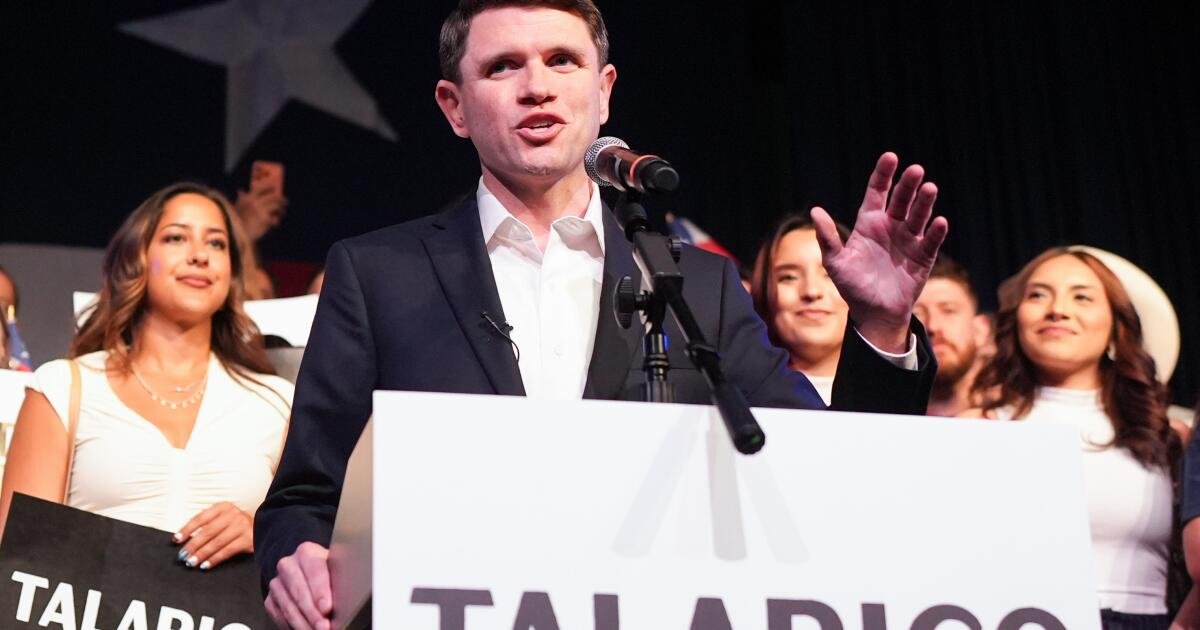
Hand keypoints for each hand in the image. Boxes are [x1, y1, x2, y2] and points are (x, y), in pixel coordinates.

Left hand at [173, 501, 253, 570]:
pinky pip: (227, 551)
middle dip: (193, 545)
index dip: (187, 529)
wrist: (265, 528)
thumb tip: (184, 539)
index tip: (176, 540)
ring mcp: (242, 526)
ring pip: (217, 542)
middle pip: (208, 531)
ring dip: (202, 554)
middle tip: (182, 556)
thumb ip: (208, 524)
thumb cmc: (237, 525)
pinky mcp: (248, 539)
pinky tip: (205, 565)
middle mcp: (233, 514)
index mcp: (224, 507)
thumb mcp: (224, 518)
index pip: (201, 518)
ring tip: (191, 562)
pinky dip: (214, 559)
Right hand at [234, 187, 286, 241]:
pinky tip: (276, 223)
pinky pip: (275, 219)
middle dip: (281, 199)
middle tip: (285, 202)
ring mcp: (261, 211)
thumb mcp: (236, 207)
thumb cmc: (235, 220)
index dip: (270, 186)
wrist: (234, 234)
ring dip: (281, 210)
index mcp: (248, 198)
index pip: (262, 187)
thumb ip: (241, 199)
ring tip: (282, 212)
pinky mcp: (265, 221)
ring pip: (277, 206)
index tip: (275, 187)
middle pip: (274, 197)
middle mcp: (255, 202)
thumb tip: (240, 191)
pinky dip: (276, 221)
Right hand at [265, 542, 332, 629]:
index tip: (327, 607)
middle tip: (324, 626)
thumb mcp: (337, 569)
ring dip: (304, 623)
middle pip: (300, 591)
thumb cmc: (328, 573)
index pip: (314, 571)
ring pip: (289, 607)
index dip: (320, 591)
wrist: (308, 576)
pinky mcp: (270, 600)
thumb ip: (340, 579)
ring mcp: (277, 583)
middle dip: (313, 613)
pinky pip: (280, 616)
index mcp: (307, 553)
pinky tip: (306, 629)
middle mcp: (288, 566)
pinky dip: (294, 626)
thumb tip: (348, 598)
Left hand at [811, 152, 946, 351]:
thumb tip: (815, 211)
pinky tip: (940, 221)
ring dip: (924, 203)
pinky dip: (935, 232)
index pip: (877, 192)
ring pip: (918, 216)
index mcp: (869, 223)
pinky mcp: (923, 257)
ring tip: (930, 188)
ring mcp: (909, 240)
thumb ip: (827, 237)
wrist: (874, 313)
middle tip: (915, 170)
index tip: (891, 157)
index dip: (883, 175)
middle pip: (901, 200)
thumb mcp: (836, 262)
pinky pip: (930, 242)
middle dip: (908, 185)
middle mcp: (891, 227)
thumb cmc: (852, 286)